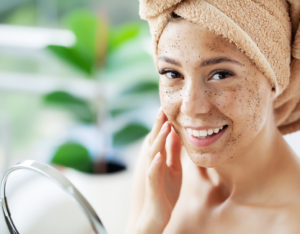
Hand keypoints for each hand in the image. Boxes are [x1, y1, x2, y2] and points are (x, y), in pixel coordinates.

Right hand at [135, 108, 181, 233]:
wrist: (158, 214)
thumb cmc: (166, 191)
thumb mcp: (174, 168)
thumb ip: (173, 152)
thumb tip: (175, 134)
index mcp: (160, 158)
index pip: (160, 138)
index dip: (163, 123)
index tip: (167, 108)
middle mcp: (154, 163)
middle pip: (154, 141)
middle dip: (158, 125)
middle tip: (162, 109)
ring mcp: (153, 174)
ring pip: (153, 154)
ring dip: (158, 140)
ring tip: (164, 127)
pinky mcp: (153, 186)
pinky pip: (153, 174)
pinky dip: (156, 164)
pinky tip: (159, 156)